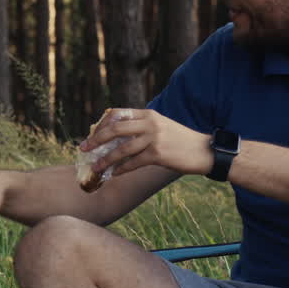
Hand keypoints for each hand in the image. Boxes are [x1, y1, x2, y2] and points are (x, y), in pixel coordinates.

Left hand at [79, 109, 213, 176]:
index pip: (117, 114)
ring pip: (121, 148)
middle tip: (84, 148)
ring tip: (96, 167)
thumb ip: (142, 128)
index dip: (101, 124)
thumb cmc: (181, 141)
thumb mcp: (161, 127)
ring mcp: (154, 138)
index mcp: (148, 114)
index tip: (93, 134)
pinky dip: (121, 169)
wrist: (204, 151)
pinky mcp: (158, 154)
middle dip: (96, 139)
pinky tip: (114, 174)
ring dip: (106, 159)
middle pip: (114, 129)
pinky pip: (133, 163)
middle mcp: (150, 123)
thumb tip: (117, 138)